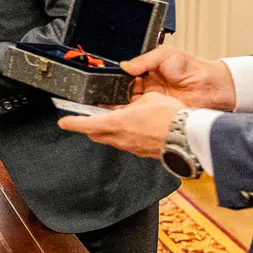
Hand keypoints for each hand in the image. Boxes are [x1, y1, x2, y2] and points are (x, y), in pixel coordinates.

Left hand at [57, 92, 181, 158]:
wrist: (190, 135)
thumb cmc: (171, 117)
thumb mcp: (148, 100)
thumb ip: (134, 103)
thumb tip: (134, 105)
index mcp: (118, 123)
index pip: (86, 124)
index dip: (72, 123)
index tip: (63, 121)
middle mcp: (121, 138)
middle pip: (96, 134)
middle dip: (90, 126)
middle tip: (87, 119)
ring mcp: (131, 147)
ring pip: (112, 139)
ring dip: (109, 131)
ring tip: (116, 120)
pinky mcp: (142, 152)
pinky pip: (127, 144)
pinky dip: (125, 136)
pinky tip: (135, 129)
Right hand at [121, 45, 236, 109]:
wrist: (210, 86)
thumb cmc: (193, 68)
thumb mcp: (165, 54)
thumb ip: (143, 59)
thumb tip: (125, 65)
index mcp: (146, 71)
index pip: (125, 76)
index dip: (116, 79)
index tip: (110, 81)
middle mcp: (147, 86)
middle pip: (123, 91)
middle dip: (116, 92)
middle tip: (110, 93)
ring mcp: (152, 100)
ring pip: (130, 104)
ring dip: (123, 104)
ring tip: (116, 104)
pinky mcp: (158, 113)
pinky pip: (142, 115)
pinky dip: (134, 115)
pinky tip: (129, 112)